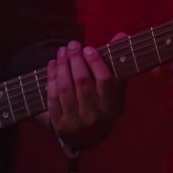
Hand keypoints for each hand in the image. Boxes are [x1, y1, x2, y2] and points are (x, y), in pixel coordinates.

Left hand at [47, 35, 124, 149]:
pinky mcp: (59, 124)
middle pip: (82, 81)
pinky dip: (51, 78)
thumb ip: (117, 63)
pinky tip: (53, 65)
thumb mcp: (115, 90)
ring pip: (65, 88)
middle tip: (72, 45)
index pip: (105, 79)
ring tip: (62, 52)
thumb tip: (121, 34)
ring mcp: (75, 122)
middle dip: (75, 59)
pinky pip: (52, 97)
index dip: (95, 61)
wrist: (87, 138)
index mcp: (112, 108)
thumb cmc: (103, 106)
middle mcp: (94, 117)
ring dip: (61, 66)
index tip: (87, 48)